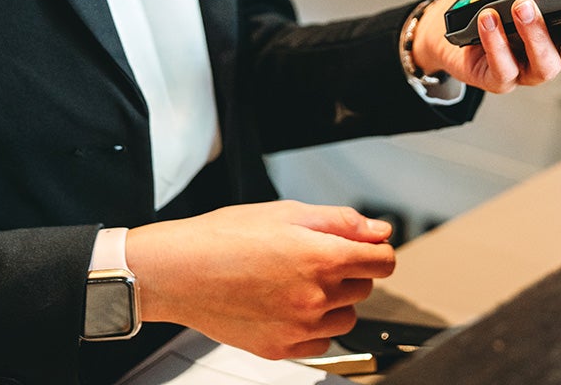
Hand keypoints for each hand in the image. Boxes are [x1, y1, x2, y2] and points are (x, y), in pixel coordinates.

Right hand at [126, 201, 394, 359]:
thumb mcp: (289, 212)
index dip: (377, 250)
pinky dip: (314, 327)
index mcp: (322, 258)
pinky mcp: (280, 349)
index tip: (366, 248)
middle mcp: (315, 297)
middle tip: (314, 258)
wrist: (176, 271)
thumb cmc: (224, 237)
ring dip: (335, 301)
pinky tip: (288, 307)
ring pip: (346, 317)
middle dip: (349, 271)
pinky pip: (321, 343)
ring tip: (299, 283)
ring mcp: (298, 328)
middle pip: (365, 287)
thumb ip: (342, 222)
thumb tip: (379, 231)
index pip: (383, 261)